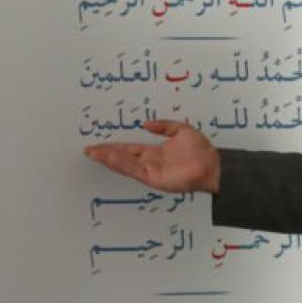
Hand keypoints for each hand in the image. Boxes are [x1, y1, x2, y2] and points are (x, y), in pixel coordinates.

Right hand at [84, 120, 219, 194]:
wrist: (213, 165)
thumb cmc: (201, 151)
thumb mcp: (181, 130)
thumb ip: (163, 126)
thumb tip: (145, 124)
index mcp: (154, 152)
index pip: (129, 149)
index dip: (113, 146)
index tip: (99, 144)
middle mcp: (150, 162)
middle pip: (122, 157)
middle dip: (105, 153)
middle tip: (88, 149)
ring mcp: (151, 171)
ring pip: (124, 164)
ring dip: (108, 158)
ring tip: (94, 152)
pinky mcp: (154, 178)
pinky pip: (134, 169)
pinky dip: (121, 163)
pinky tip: (110, 158)